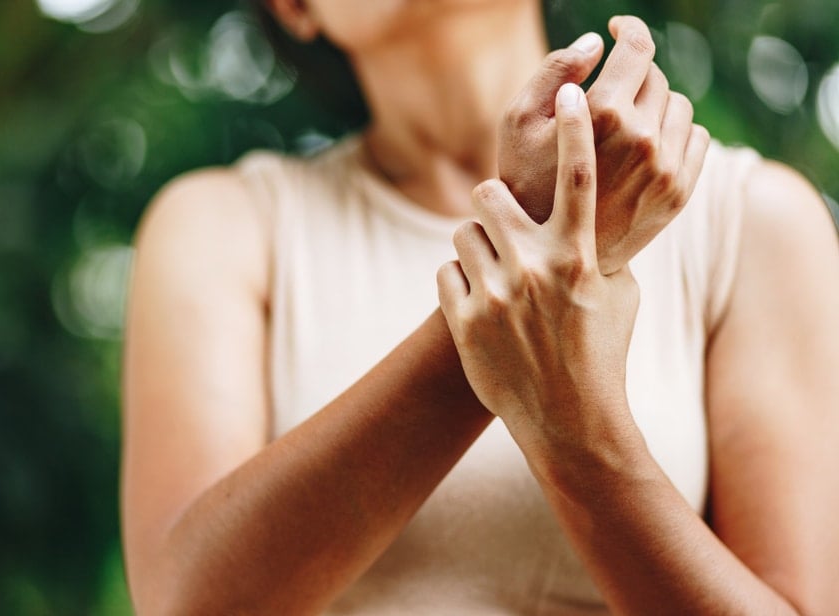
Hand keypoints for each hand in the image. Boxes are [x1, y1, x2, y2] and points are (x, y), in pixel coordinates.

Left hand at [438, 84, 638, 457]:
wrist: (570, 423)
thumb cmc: (601, 356)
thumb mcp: (618, 299)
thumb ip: (599, 252)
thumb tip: (590, 219)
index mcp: (577, 259)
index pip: (579, 178)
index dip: (575, 129)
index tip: (572, 94)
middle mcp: (535, 269)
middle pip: (488, 194)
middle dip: (491, 204)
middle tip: (500, 225)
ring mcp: (496, 295)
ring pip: (462, 233)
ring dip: (475, 247)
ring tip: (493, 276)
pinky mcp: (463, 320)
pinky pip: (445, 272)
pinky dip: (458, 283)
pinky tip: (479, 307)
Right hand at [498, 16, 709, 274]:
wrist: (549, 253)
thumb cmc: (525, 181)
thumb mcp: (518, 123)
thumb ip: (554, 71)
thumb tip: (596, 42)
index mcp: (603, 114)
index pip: (638, 49)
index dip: (629, 30)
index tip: (618, 30)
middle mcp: (642, 138)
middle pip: (656, 78)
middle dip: (633, 77)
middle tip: (608, 95)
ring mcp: (666, 167)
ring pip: (679, 106)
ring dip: (655, 105)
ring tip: (626, 124)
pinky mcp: (679, 191)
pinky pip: (696, 138)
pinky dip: (675, 133)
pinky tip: (646, 146)